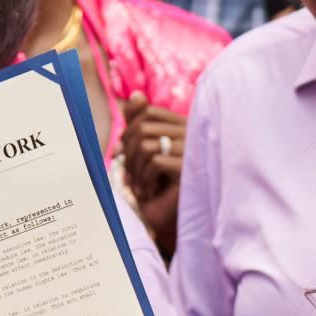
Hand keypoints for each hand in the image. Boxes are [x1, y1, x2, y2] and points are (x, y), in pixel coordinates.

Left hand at [121, 92, 186, 242]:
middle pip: (142, 127)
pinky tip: (150, 191)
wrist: (177, 220)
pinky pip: (155, 161)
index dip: (130, 129)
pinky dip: (145, 177)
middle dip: (128, 152)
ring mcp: (192, 151)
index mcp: (183, 126)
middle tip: (130, 174)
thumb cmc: (161, 187)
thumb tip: (136, 95)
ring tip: (140, 185)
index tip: (123, 152)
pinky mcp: (190, 170)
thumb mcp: (146, 153)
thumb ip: (140, 124)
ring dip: (135, 168)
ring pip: (146, 144)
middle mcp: (191, 134)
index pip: (150, 111)